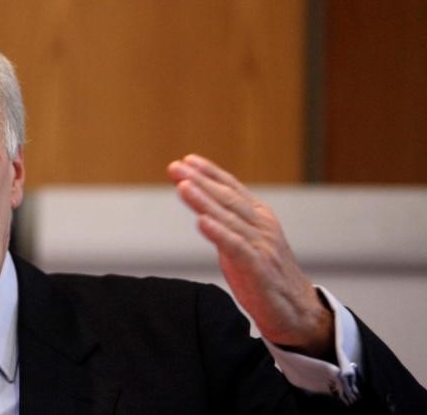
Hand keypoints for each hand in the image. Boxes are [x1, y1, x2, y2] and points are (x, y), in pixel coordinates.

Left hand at [167, 154, 333, 357]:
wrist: (299, 313)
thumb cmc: (267, 276)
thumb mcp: (246, 243)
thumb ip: (228, 225)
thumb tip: (203, 210)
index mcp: (260, 216)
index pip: (231, 188)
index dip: (209, 173)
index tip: (187, 160)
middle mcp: (262, 225)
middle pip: (226, 197)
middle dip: (199, 180)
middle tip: (175, 167)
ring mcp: (262, 245)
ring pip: (228, 217)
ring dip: (204, 200)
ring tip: (183, 186)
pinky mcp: (259, 267)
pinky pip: (236, 246)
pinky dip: (218, 232)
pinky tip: (201, 221)